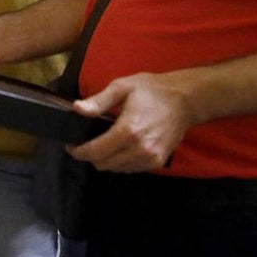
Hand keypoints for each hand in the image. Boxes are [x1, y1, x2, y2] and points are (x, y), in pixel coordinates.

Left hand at [66, 72, 191, 171]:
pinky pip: (131, 169)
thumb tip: (77, 109)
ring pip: (116, 169)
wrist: (185, 100)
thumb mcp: (122, 87)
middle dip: (90, 156)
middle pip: (103, 164)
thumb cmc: (152, 90)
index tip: (71, 146)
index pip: (96, 152)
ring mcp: (150, 158)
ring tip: (102, 144)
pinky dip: (121, 162)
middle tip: (85, 144)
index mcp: (128, 130)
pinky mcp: (158, 162)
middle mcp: (139, 149)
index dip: (79, 152)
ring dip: (106, 160)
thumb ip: (98, 101)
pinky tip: (120, 147)